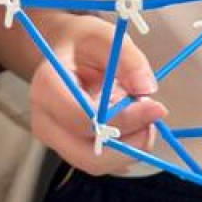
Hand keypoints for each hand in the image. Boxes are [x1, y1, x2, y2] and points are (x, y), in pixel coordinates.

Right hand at [30, 15, 165, 174]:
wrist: (65, 55)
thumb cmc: (83, 45)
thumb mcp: (107, 37)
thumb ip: (129, 58)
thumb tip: (146, 90)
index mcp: (47, 87)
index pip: (83, 119)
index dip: (124, 119)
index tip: (156, 107)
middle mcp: (44, 119)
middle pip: (87, 155)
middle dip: (128, 144)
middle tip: (153, 120)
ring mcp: (55, 139)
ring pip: (96, 164)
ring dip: (129, 148)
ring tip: (145, 118)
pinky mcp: (69, 149)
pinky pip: (100, 162)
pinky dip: (123, 151)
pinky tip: (134, 126)